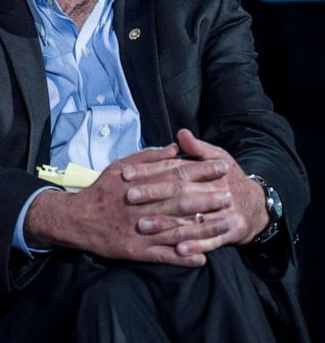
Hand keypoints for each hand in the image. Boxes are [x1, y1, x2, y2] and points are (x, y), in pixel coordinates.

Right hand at [26, 144, 214, 266]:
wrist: (77, 219)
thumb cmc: (102, 191)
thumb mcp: (119, 167)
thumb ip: (147, 157)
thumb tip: (174, 148)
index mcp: (138, 184)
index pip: (173, 175)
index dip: (199, 170)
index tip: (220, 166)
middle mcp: (140, 206)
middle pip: (178, 201)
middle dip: (207, 197)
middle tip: (230, 194)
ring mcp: (139, 230)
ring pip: (176, 229)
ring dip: (203, 228)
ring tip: (226, 224)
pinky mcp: (136, 250)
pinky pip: (163, 255)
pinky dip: (183, 257)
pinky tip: (202, 258)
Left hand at [125, 129, 269, 255]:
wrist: (257, 205)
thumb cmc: (228, 180)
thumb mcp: (217, 158)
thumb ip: (197, 148)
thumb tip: (182, 133)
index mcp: (209, 171)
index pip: (175, 168)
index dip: (149, 170)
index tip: (126, 173)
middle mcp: (218, 190)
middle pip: (181, 192)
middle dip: (154, 194)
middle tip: (129, 197)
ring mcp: (226, 212)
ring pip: (193, 218)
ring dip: (167, 224)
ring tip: (144, 226)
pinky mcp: (233, 231)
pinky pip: (212, 241)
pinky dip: (196, 245)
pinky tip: (179, 249)